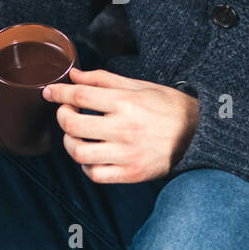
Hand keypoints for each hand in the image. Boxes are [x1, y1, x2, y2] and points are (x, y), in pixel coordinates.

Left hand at [43, 68, 199, 182]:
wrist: (198, 135)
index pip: (80, 96)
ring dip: (69, 143)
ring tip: (76, 136)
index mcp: (126, 103)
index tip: (50, 92)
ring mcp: (126, 154)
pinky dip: (86, 166)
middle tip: (66, 112)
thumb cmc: (168, 107)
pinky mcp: (130, 174)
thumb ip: (104, 80)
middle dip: (61, 116)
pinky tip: (92, 155)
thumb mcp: (139, 86)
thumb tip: (75, 75)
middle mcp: (124, 128)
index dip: (59, 93)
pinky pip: (95, 174)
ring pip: (79, 152)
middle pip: (73, 125)